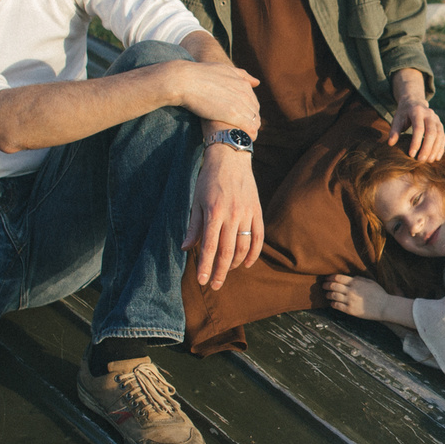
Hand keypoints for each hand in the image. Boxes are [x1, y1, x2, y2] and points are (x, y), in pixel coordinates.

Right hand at [170, 60, 262, 135]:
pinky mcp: (232, 114)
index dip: (248, 112)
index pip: (253, 102)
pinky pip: (249, 128)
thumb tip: (256, 83)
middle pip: (255, 112)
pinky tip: (243, 140)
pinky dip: (248, 135)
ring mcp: (240, 103)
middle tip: (243, 131)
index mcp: (243, 84)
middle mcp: (245, 93)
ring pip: (254, 121)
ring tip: (242, 138)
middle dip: (251, 122)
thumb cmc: (199, 75)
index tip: (242, 120)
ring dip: (250, 131)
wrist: (184, 80)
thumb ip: (241, 75)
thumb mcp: (223, 69)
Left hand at [187, 147, 262, 289]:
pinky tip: (247, 263)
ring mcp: (247, 214)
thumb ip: (193, 226)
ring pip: (244, 247)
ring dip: (236, 264)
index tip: (201, 280)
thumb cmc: (209, 180)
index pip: (209, 247)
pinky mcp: (258, 211)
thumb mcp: (196, 201)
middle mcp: (232, 215)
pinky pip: (259, 237)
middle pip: (227, 252)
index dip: (205, 266)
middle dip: (220, 271)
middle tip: (215, 285)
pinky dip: (254, 253)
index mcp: (213, 213)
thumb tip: (185, 248)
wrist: (231, 159)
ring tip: (228, 271)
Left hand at [323, 274, 407, 323]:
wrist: (384, 306)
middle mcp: (351, 291)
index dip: (330, 278)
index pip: (338, 278)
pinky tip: (332, 303)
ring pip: (333, 296)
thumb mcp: (369, 282)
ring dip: (328, 294)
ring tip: (327, 294)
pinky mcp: (351, 310)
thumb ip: (358, 279)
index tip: (327, 278)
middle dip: (326, 285)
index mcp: (355, 282)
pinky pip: (337, 306)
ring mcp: (350, 301)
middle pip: (333, 286)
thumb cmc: (378, 293)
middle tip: (323, 285)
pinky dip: (333, 303)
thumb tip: (350, 277)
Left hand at [386, 95, 444, 161]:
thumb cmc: (404, 113)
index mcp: (417, 111)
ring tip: (429, 161)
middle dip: (427, 147)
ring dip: (435, 149)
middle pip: (431, 132)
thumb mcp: (397, 119)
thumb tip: (390, 143)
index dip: (415, 142)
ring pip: (439, 135)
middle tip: (421, 160)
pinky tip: (436, 158)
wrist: (414, 102)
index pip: (418, 128)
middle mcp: (429, 114)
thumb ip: (394, 131)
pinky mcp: (440, 125)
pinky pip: (443, 137)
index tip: (411, 154)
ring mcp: (436, 119)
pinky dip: (441, 148)